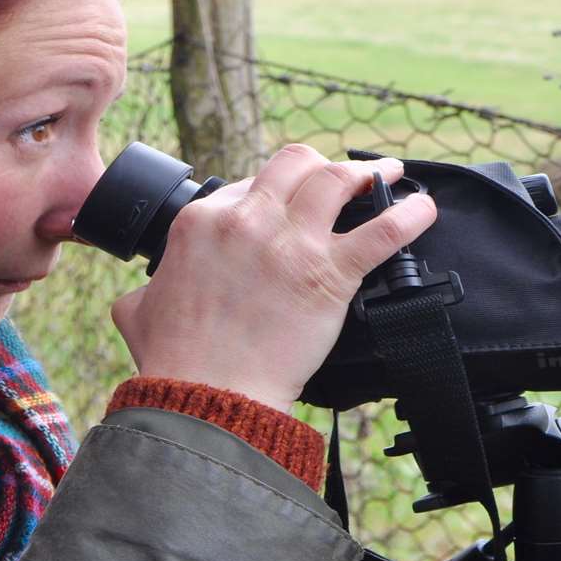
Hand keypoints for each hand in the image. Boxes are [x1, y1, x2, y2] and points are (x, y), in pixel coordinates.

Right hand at [109, 144, 438, 410]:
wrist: (209, 397)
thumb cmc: (175, 361)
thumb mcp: (137, 312)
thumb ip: (141, 292)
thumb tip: (141, 295)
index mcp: (201, 222)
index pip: (247, 184)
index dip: (271, 192)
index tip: (286, 205)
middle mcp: (247, 219)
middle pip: (294, 164)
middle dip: (319, 166)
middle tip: (338, 179)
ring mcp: (290, 243)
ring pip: (337, 180)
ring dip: (366, 174)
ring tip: (386, 174)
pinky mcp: (329, 273)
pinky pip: (382, 231)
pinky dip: (408, 215)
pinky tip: (424, 208)